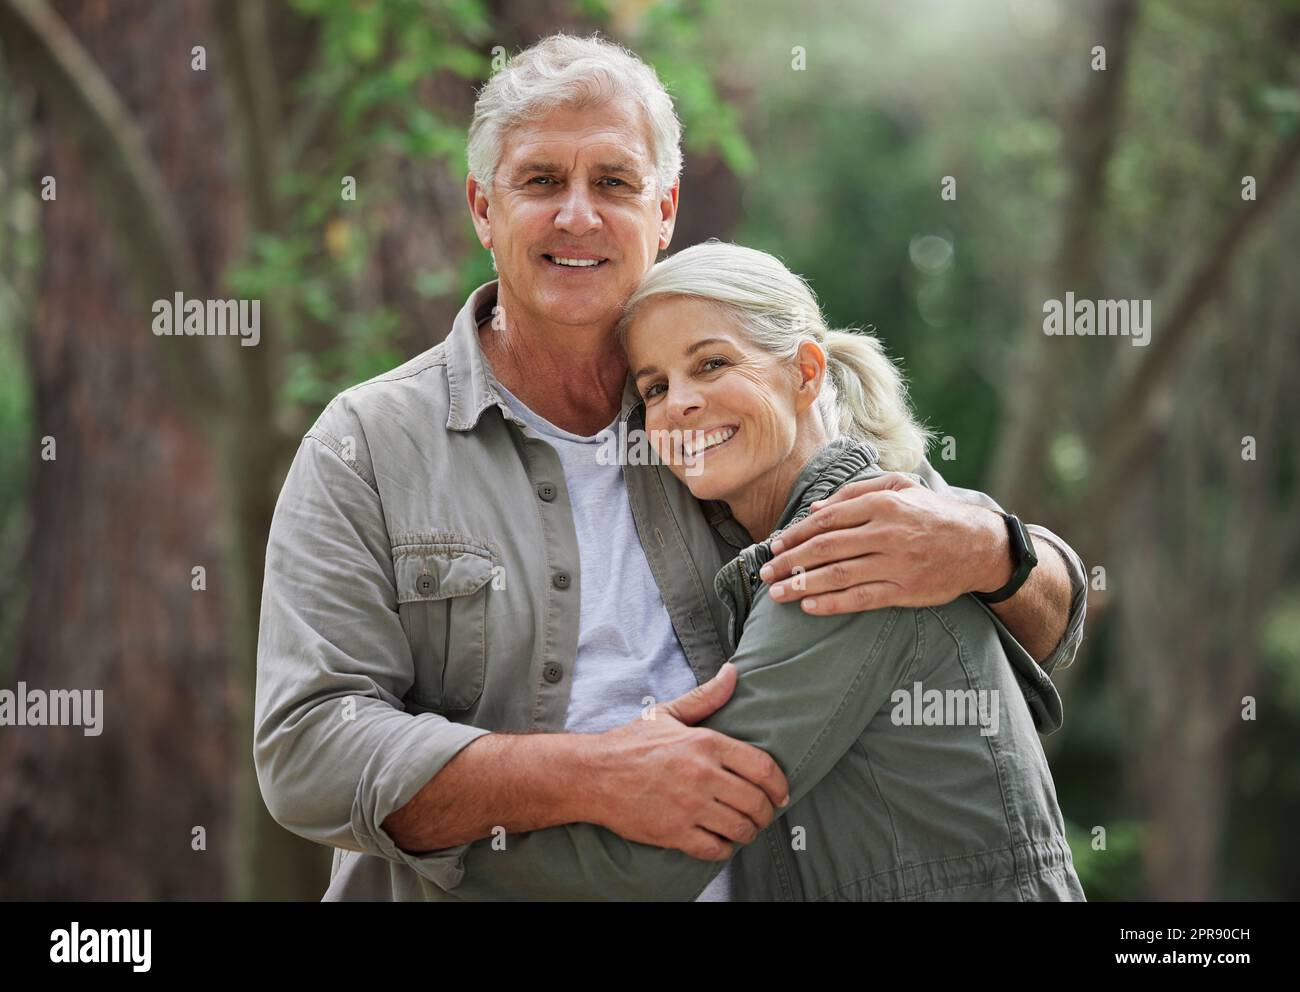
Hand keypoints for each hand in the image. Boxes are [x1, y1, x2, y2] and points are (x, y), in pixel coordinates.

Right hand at [589, 663, 788, 859]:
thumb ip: (706, 697)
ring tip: (744, 829)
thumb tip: (733, 672)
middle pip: (756, 801)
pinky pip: (715, 849)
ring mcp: (689, 806)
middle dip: (766, 813)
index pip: (763, 767)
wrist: (593, 774)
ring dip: (749, 832)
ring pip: (740, 828)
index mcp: (706, 743)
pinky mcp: (674, 832)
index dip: (779, 785)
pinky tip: (720, 841)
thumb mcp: (668, 714)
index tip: (781, 794)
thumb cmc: (630, 744)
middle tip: (763, 815)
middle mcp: (702, 775)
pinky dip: (724, 849)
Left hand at [757, 472, 1011, 614]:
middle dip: (790, 561)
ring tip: (777, 594)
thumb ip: (855, 493)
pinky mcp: (905, 590)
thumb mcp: (900, 488)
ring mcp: (896, 564)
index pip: (826, 520)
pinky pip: (862, 598)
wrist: (979, 545)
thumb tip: (815, 508)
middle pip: (826, 548)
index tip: (774, 546)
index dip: (795, 534)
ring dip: (802, 585)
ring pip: (839, 575)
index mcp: (882, 504)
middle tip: (766, 573)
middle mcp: (886, 533)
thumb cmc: (933, 514)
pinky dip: (833, 603)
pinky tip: (810, 606)